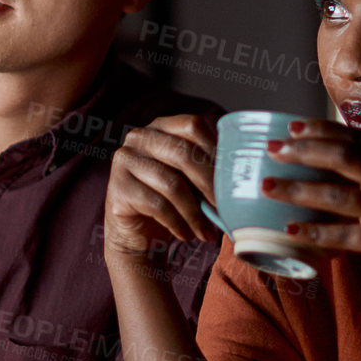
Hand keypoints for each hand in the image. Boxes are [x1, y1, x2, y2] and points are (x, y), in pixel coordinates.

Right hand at [103, 112, 219, 260]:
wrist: (137, 233)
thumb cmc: (171, 201)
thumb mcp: (192, 179)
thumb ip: (209, 169)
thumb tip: (243, 179)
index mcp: (162, 126)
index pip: (193, 126)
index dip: (215, 151)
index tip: (232, 179)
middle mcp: (139, 137)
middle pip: (183, 154)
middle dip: (210, 186)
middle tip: (225, 210)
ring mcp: (125, 160)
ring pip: (172, 184)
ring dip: (195, 213)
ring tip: (206, 232)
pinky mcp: (118, 188)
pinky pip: (157, 205)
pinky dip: (177, 223)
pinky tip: (186, 235)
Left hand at [263, 118, 360, 297]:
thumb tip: (345, 162)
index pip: (355, 138)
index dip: (320, 130)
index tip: (291, 126)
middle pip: (341, 157)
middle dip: (301, 150)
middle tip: (271, 148)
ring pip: (335, 195)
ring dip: (296, 190)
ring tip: (267, 186)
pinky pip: (344, 235)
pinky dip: (315, 232)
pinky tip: (292, 229)